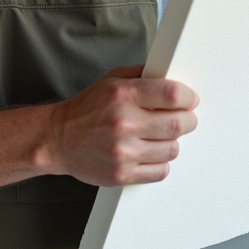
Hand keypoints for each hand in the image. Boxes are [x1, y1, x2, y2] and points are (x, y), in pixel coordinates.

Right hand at [47, 66, 199, 186]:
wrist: (58, 139)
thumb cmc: (86, 109)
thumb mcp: (112, 80)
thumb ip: (142, 75)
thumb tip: (170, 74)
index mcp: (123, 95)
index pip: (172, 94)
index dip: (188, 97)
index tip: (190, 100)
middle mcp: (124, 123)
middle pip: (178, 124)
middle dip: (188, 120)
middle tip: (184, 119)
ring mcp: (123, 152)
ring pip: (172, 149)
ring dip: (172, 142)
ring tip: (160, 137)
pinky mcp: (121, 174)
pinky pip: (160, 171)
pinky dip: (160, 163)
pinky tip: (150, 154)